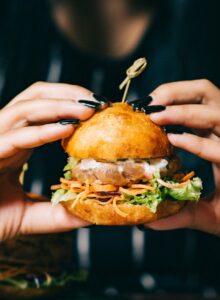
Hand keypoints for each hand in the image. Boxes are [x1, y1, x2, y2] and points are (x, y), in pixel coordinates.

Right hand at [0, 82, 103, 240]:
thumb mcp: (32, 216)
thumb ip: (58, 214)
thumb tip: (89, 214)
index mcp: (17, 142)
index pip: (44, 109)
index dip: (72, 103)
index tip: (101, 109)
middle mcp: (5, 135)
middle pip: (35, 96)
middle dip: (69, 93)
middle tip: (99, 101)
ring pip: (24, 108)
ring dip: (60, 105)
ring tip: (89, 109)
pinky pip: (14, 138)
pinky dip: (42, 131)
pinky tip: (67, 130)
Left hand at [146, 80, 219, 243]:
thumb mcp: (204, 211)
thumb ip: (179, 210)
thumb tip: (148, 221)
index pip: (199, 101)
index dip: (172, 96)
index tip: (145, 107)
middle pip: (207, 93)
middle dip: (174, 92)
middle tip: (148, 103)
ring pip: (216, 114)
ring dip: (181, 112)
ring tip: (154, 116)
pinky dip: (196, 143)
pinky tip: (174, 140)